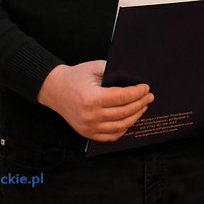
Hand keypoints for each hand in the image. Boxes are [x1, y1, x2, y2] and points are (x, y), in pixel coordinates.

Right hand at [36, 61, 152, 141]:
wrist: (54, 89)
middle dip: (140, 104)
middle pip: (124, 112)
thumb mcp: (96, 68)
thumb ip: (115, 73)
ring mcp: (88, 126)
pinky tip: (130, 119)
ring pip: (120, 126)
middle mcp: (90, 115)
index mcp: (92, 97)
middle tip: (149, 97)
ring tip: (142, 107)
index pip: (123, 97)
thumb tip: (136, 79)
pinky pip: (110, 136)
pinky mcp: (87, 133)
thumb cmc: (76, 76)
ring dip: (135, 116)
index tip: (146, 88)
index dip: (138, 93)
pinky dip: (123, 129)